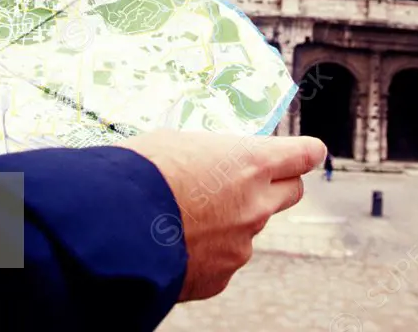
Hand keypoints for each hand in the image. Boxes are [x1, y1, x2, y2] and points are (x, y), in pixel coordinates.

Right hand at [121, 130, 325, 300]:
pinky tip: (176, 241)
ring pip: (250, 228)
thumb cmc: (139, 174)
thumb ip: (209, 153)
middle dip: (276, 185)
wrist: (111, 228)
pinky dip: (208, 251)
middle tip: (246, 181)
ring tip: (186, 213)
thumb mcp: (176, 142)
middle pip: (291, 193)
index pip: (303, 154)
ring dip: (231, 220)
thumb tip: (209, 158)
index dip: (304, 153)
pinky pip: (224, 259)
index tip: (306, 152)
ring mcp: (241, 244)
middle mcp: (256, 204)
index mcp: (251, 163)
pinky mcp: (220, 276)